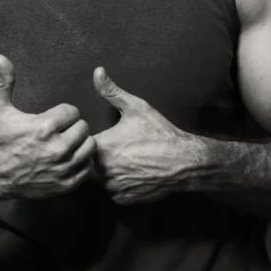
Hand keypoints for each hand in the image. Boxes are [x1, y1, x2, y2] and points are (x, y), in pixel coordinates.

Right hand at [0, 55, 96, 198]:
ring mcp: (62, 168)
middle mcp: (57, 148)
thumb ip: (4, 80)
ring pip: (90, 147)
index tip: (52, 119)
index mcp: (44, 127)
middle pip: (83, 128)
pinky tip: (67, 158)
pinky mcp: (65, 184)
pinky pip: (87, 168)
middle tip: (59, 131)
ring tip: (65, 142)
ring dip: (80, 143)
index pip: (72, 111)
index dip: (63, 113)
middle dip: (72, 127)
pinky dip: (81, 162)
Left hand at [92, 68, 202, 204]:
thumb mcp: (135, 107)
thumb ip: (111, 91)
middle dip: (105, 156)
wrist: (184, 161)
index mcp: (101, 146)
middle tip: (126, 150)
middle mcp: (103, 169)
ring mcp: (112, 186)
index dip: (99, 141)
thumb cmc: (159, 132)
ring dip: (112, 172)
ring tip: (132, 161)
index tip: (115, 138)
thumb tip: (97, 71)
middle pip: (93, 162)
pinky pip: (114, 191)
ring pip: (103, 178)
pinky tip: (135, 174)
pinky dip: (121, 185)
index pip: (86, 144)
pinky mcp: (122, 198)